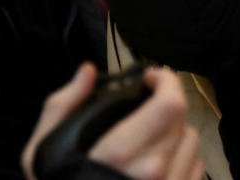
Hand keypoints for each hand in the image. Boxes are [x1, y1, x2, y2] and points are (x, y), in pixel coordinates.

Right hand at [22, 63, 203, 179]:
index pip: (169, 105)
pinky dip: (182, 160)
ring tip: (150, 139)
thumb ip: (63, 107)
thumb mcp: (43, 154)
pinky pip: (196, 168)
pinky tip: (159, 164)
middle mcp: (152, 174)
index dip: (167, 81)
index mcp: (118, 157)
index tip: (152, 77)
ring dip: (175, 134)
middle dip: (166, 106)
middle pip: (182, 120)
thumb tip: (87, 71)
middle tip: (146, 109)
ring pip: (192, 141)